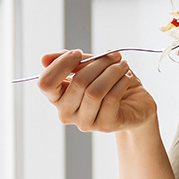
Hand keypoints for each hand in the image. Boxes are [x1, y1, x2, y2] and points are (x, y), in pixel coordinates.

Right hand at [38, 50, 156, 132]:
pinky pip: (111, 99)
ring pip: (94, 92)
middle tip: (113, 56)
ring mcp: (86, 122)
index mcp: (58, 98)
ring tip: (122, 65)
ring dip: (111, 72)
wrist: (135, 103)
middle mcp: (68, 113)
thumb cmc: (109, 83)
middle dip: (97, 64)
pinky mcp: (106, 126)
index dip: (61, 65)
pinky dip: (121, 82)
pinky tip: (127, 76)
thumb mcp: (89, 67)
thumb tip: (43, 59)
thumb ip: (69, 61)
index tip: (78, 53)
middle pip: (77, 83)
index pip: (46, 84)